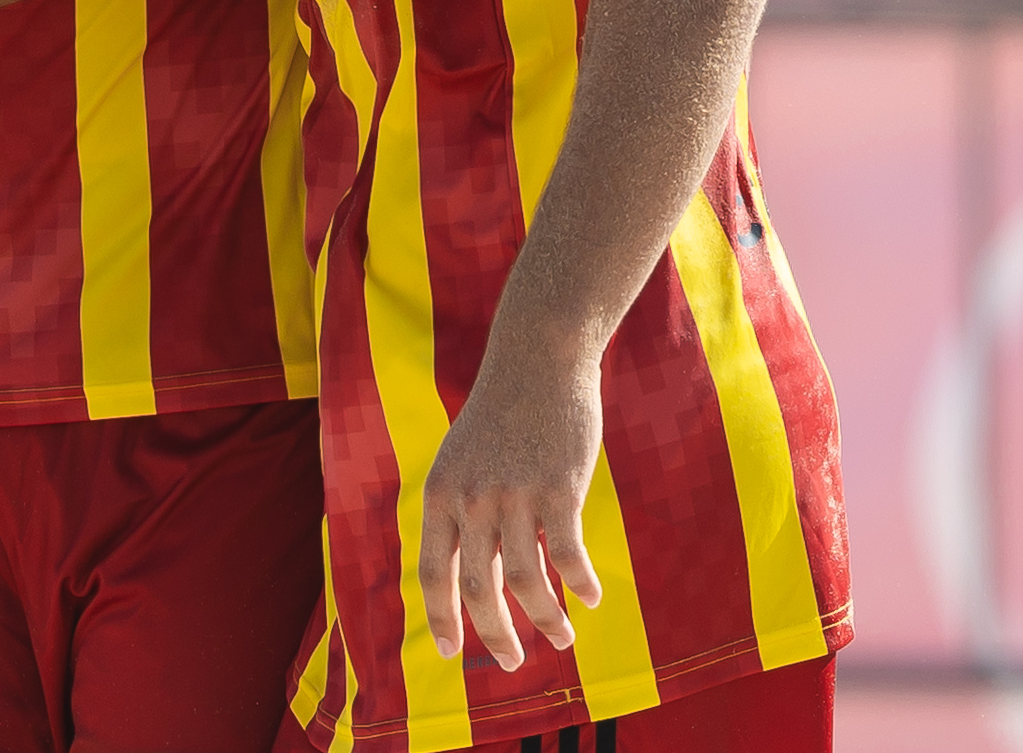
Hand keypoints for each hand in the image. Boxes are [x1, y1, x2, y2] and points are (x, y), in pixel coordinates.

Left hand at [417, 338, 605, 670]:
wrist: (537, 359)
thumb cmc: (502, 414)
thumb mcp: (464, 461)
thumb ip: (465, 513)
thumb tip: (478, 576)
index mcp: (441, 494)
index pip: (432, 572)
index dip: (441, 617)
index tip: (451, 653)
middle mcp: (472, 499)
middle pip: (478, 587)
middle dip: (495, 634)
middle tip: (514, 663)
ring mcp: (515, 494)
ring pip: (527, 580)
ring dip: (546, 618)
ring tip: (562, 638)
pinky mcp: (559, 487)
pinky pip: (569, 553)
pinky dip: (579, 583)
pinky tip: (590, 598)